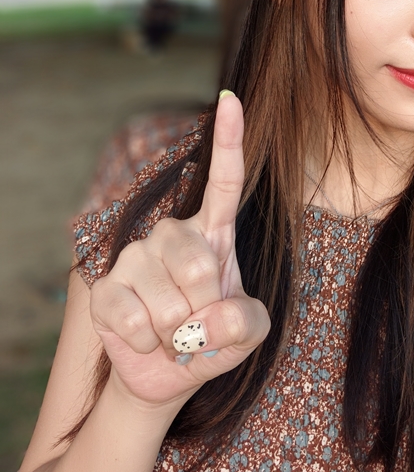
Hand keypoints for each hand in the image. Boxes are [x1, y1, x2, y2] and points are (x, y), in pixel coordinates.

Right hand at [89, 91, 269, 410]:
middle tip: (200, 324)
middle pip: (198, 265)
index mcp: (213, 231)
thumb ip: (247, 323)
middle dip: (206, 309)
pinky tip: (148, 339)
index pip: (224, 180)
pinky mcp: (106, 288)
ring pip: (168, 302)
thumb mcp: (250, 332)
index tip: (231, 99)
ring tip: (175, 334)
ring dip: (177, 335)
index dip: (230, 140)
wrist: (169, 372)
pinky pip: (134, 320)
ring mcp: (135, 256)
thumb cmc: (215, 338)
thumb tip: (205, 320)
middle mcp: (171, 233)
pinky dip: (149, 343)